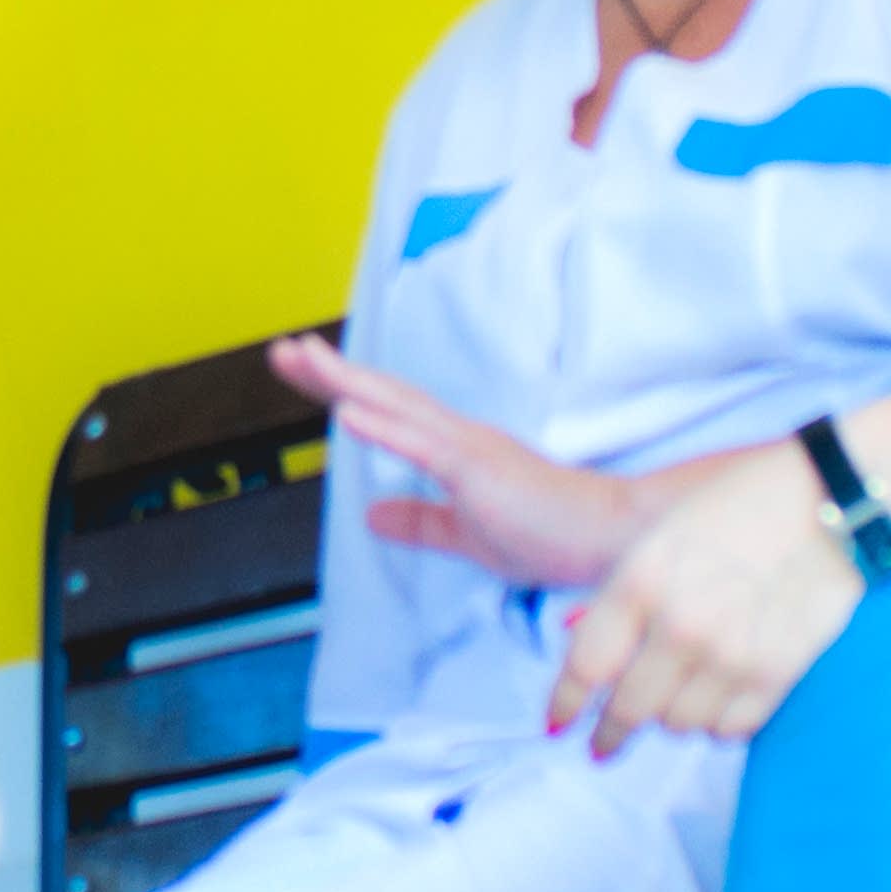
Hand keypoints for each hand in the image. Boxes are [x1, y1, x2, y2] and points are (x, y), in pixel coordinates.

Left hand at [272, 334, 669, 589]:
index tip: (299, 368)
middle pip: (383, 395)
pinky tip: (349, 413)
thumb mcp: (467, 534)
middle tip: (281, 349)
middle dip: (328, 372)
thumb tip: (372, 515)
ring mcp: (469, 448)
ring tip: (304, 360)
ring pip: (398, 406)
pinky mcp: (482, 469)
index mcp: (452, 450)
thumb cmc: (549, 534)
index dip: (340, 389)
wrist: (609, 541)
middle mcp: (456, 437)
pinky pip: (425, 446)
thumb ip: (421, 521)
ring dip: (347, 383)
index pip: (386, 412)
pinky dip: (384, 427)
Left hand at [552, 440, 863, 756]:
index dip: (566, 704)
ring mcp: (731, 656)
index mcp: (642, 581)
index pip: (586, 667)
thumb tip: (584, 641)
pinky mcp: (776, 675)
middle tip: (604, 745)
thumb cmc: (742, 503)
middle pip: (629, 709)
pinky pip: (730, 729)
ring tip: (672, 704)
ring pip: (679, 725)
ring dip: (669, 720)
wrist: (833, 501)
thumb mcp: (662, 533)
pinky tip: (715, 703)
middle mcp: (681, 626)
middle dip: (611, 732)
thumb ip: (624, 594)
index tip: (558, 725)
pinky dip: (716, 724)